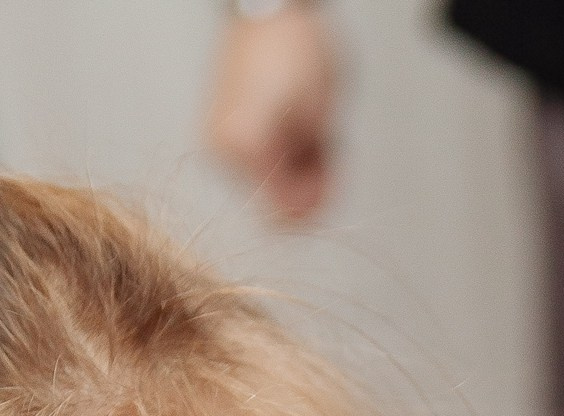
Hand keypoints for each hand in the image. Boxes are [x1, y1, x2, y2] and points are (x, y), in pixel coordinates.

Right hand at [205, 7, 339, 222]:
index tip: (328, 154)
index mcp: (244, 150)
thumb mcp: (321, 126)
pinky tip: (292, 121)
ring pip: (274, 185)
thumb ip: (313, 187)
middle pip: (281, 203)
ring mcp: (218, 142)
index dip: (319, 194)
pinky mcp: (222, 133)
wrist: (272, 5)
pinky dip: (285, 150)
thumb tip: (296, 227)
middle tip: (319, 133)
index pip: (289, 216)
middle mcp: (222, 152)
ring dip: (299, 163)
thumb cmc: (300, 51)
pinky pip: (261, 165)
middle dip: (310, 176)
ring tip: (305, 121)